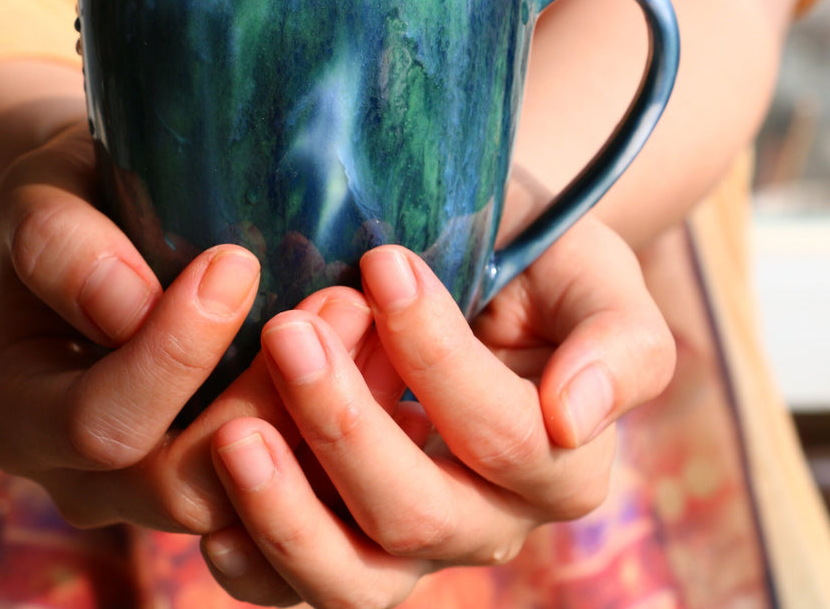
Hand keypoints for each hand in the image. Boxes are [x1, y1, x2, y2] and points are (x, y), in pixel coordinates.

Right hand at [0, 126, 375, 533]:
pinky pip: (297, 497)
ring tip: (377, 330)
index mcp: (21, 416)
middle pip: (184, 486)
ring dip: (324, 419)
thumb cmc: (75, 197)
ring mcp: (162, 498)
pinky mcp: (235, 493)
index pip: (100, 424)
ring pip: (256, 501)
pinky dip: (345, 441)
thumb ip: (60, 244)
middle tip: (342, 302)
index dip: (173, 356)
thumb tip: (128, 304)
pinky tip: (390, 373)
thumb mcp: (43, 193)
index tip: (237, 262)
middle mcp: (87, 481)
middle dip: (271, 394)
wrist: (107, 225)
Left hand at [198, 220, 675, 607]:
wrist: (471, 258)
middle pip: (419, 513)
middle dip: (346, 426)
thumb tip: (574, 416)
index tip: (383, 264)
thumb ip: (617, 341)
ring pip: (355, 579)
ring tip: (234, 437)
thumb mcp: (593, 272)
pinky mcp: (342, 548)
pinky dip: (256, 562)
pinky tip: (212, 521)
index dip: (438, 355)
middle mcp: (491, 522)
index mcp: (563, 461)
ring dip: (289, 512)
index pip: (502, 431)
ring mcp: (412, 547)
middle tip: (287, 332)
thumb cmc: (534, 255)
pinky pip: (296, 590)